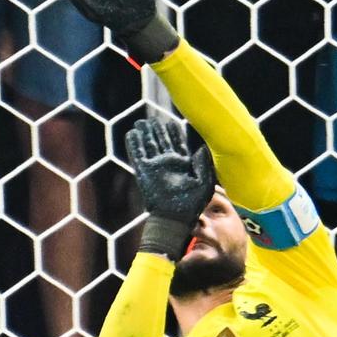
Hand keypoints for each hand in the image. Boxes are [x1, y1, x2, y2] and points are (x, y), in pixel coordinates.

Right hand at [125, 113, 212, 254]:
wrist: (174, 217)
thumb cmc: (192, 204)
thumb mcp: (204, 182)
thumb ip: (203, 164)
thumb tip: (202, 147)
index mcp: (184, 165)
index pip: (177, 144)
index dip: (173, 133)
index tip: (171, 122)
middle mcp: (169, 164)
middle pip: (162, 142)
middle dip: (157, 130)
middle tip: (153, 119)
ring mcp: (156, 167)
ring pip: (149, 145)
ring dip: (145, 134)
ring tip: (142, 122)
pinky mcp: (144, 172)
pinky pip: (137, 154)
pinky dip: (134, 144)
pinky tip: (132, 133)